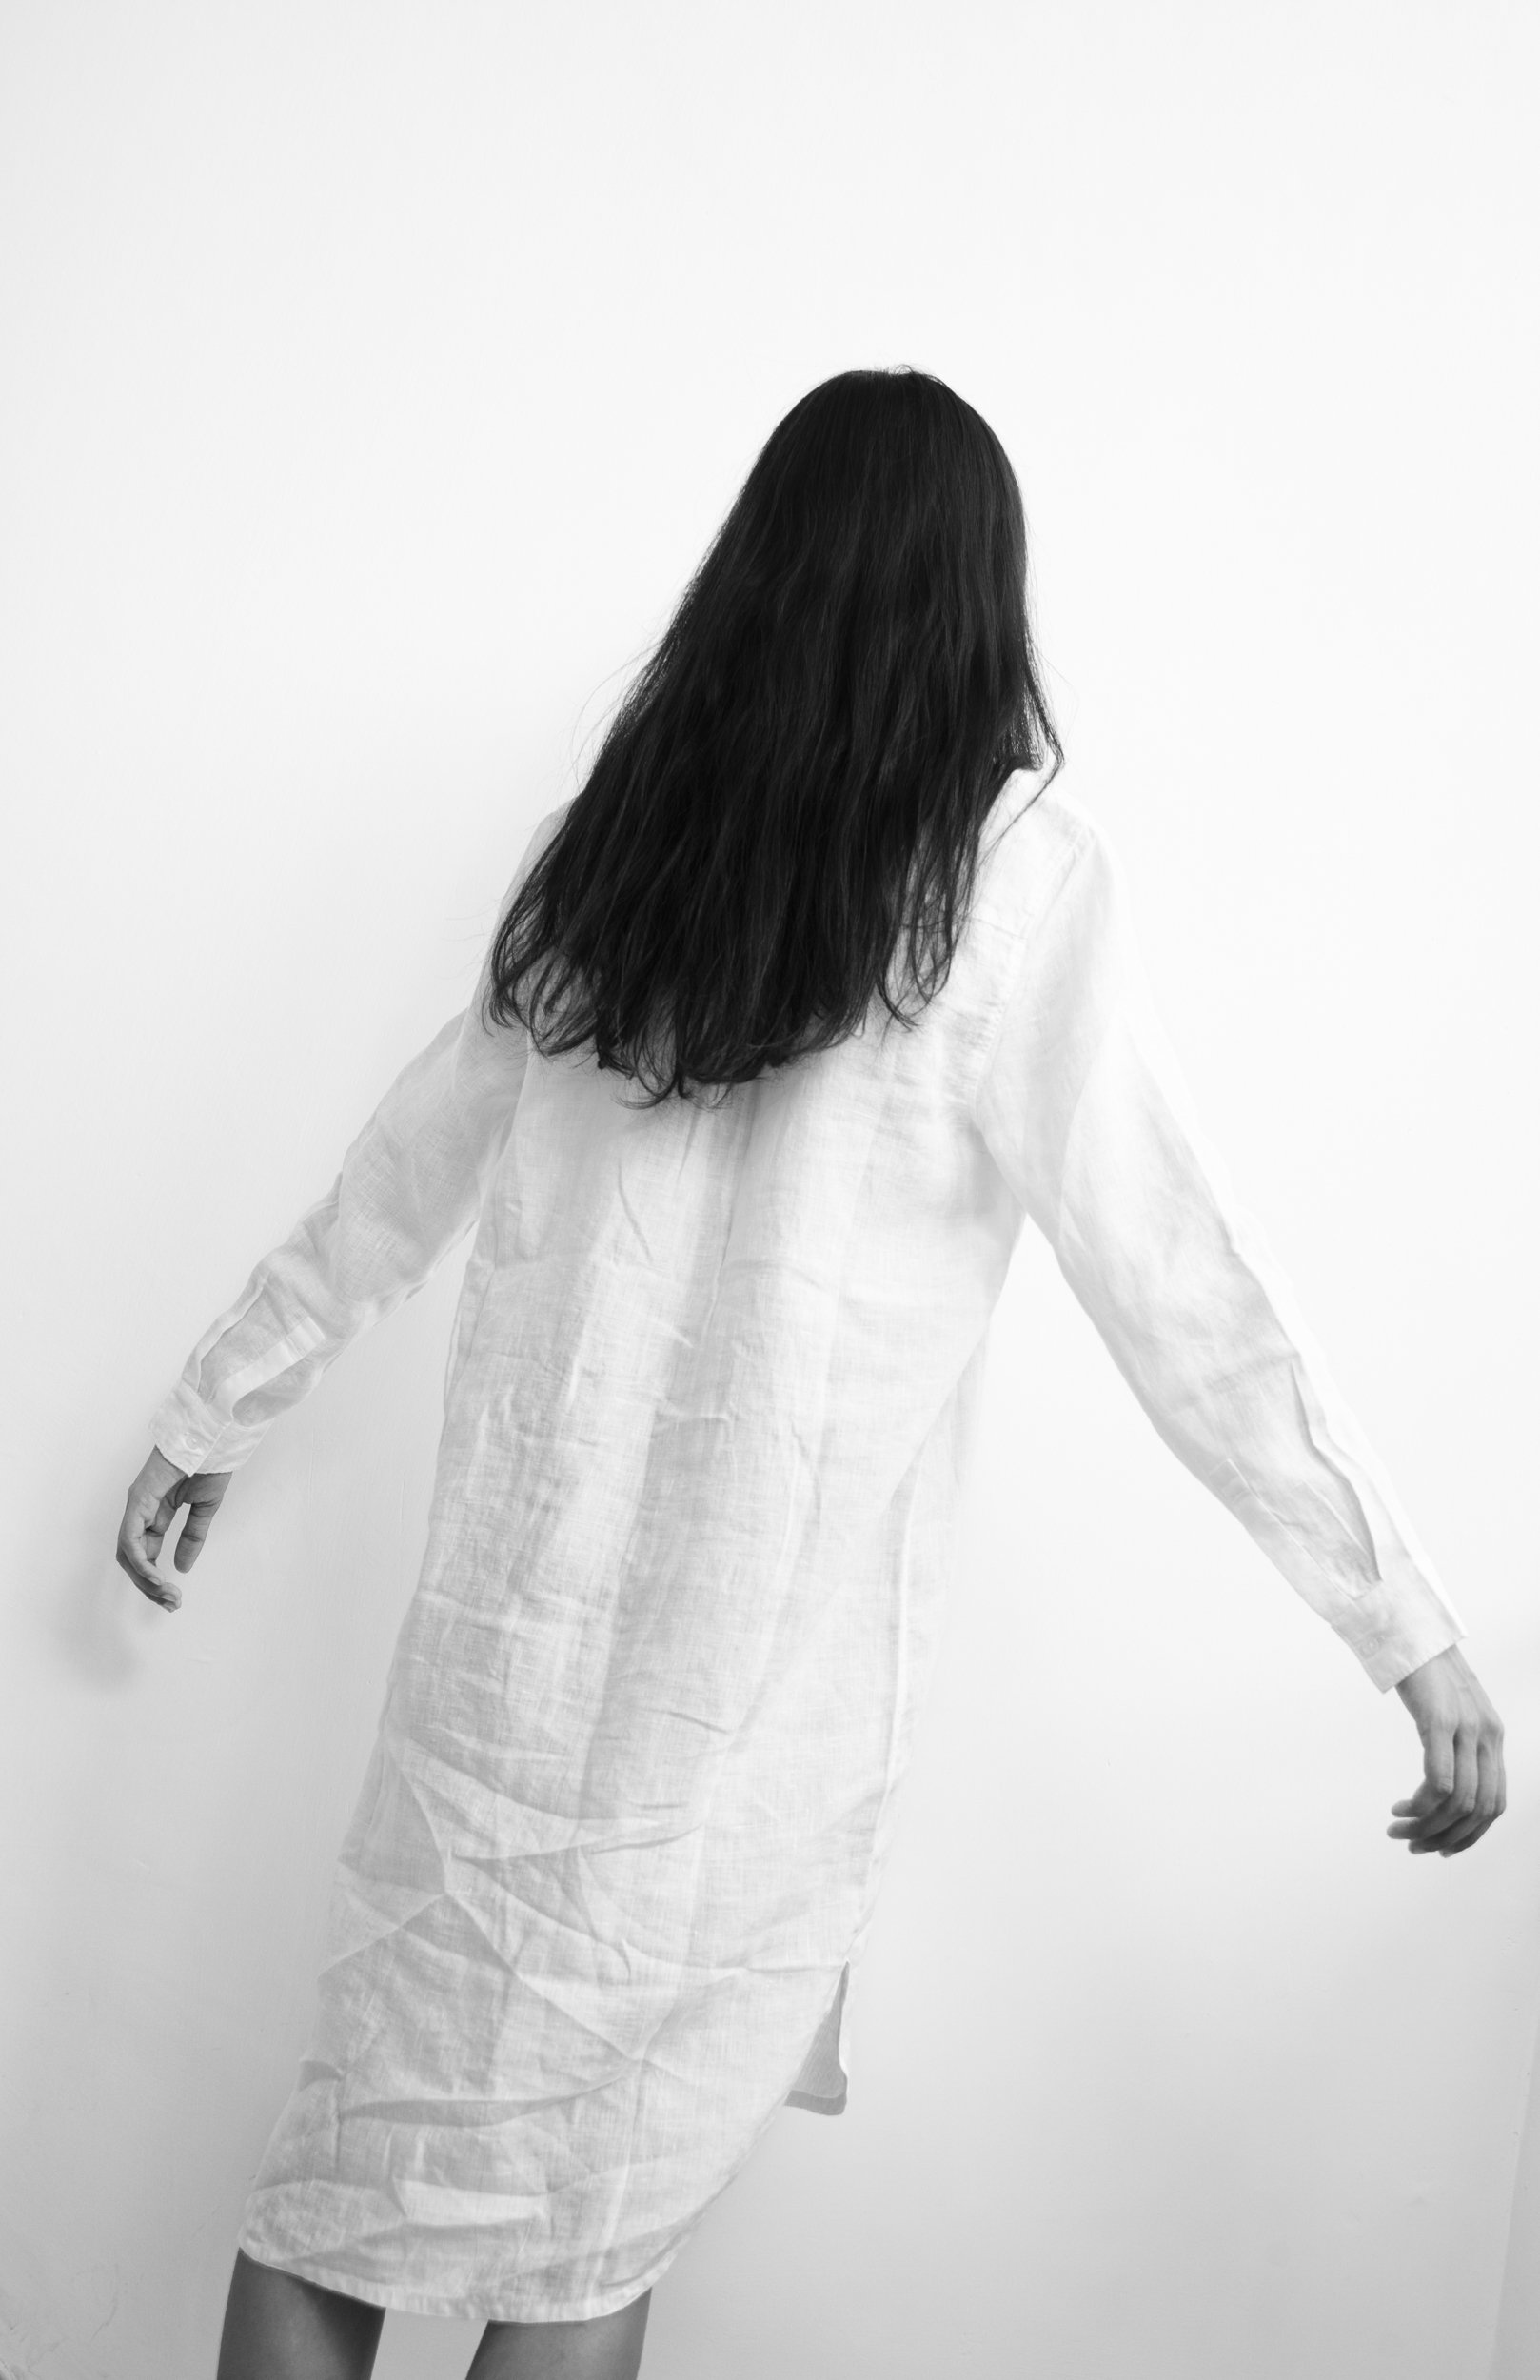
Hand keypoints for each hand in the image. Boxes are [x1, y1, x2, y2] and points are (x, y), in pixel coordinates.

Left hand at [116, 1445, 232, 1612]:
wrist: (214, 1437)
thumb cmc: (211, 1463)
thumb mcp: (205, 1509)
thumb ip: (193, 1537)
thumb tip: (181, 1567)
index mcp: (155, 1512)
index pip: (145, 1554)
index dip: (156, 1580)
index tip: (174, 1599)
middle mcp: (140, 1511)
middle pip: (133, 1559)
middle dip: (149, 1587)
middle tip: (171, 1604)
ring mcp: (136, 1505)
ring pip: (128, 1554)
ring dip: (145, 1580)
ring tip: (166, 1594)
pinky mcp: (138, 1500)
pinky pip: (132, 1539)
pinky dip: (142, 1562)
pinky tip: (156, 1577)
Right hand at [1389, 1644, 1505, 1856]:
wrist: (1412, 1631)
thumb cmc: (1425, 1670)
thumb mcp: (1453, 1710)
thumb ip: (1458, 1742)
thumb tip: (1444, 1783)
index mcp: (1493, 1737)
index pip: (1494, 1804)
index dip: (1471, 1835)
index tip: (1441, 1848)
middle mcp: (1487, 1736)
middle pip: (1478, 1809)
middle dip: (1446, 1838)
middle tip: (1415, 1845)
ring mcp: (1466, 1728)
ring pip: (1458, 1802)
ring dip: (1427, 1826)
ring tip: (1399, 1829)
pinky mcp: (1440, 1721)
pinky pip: (1439, 1781)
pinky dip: (1421, 1806)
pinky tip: (1401, 1807)